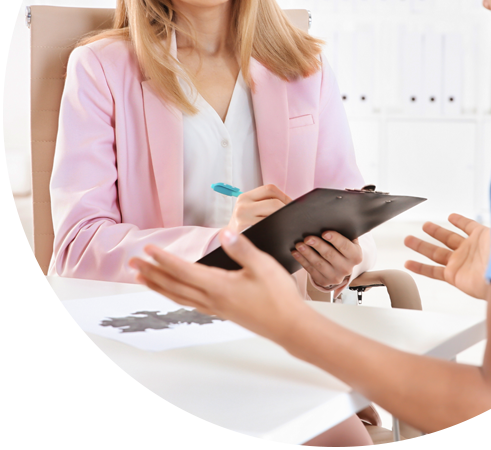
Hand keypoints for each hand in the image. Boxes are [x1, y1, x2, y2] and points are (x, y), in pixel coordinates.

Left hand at [129, 229, 302, 342]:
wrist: (288, 326)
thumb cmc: (278, 297)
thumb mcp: (263, 266)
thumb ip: (242, 249)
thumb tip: (224, 233)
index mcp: (218, 286)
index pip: (183, 270)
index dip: (164, 259)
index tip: (148, 249)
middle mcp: (211, 299)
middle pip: (173, 285)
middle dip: (152, 272)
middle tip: (133, 263)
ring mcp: (215, 308)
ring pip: (178, 296)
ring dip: (158, 285)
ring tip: (143, 278)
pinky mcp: (221, 312)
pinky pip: (189, 302)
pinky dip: (174, 294)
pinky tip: (174, 292)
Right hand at [228, 184, 290, 233]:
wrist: (228, 244)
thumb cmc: (245, 225)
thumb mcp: (248, 209)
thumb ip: (265, 203)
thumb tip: (292, 203)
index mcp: (244, 197)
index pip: (270, 189)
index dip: (284, 196)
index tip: (291, 205)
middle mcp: (242, 207)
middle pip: (274, 204)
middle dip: (286, 210)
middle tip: (293, 217)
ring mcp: (242, 221)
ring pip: (273, 217)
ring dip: (283, 221)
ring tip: (287, 225)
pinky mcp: (245, 234)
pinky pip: (268, 230)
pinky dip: (276, 231)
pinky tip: (278, 234)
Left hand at [292, 232, 362, 289]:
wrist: (342, 266)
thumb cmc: (343, 247)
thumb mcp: (349, 241)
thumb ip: (344, 233)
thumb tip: (332, 219)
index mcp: (355, 256)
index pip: (345, 246)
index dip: (335, 239)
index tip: (324, 233)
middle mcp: (347, 268)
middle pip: (330, 255)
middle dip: (318, 245)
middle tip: (307, 238)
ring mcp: (335, 277)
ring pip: (319, 263)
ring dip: (307, 253)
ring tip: (299, 244)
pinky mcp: (324, 281)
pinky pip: (311, 270)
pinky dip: (302, 261)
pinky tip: (296, 253)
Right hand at [404, 213, 490, 299]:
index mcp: (481, 238)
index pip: (468, 226)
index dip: (460, 221)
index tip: (451, 216)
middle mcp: (469, 251)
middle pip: (448, 238)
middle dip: (436, 231)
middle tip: (425, 226)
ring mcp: (461, 263)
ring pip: (436, 253)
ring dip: (421, 246)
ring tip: (409, 240)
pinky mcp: (454, 276)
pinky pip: (433, 271)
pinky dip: (420, 267)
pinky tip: (410, 263)